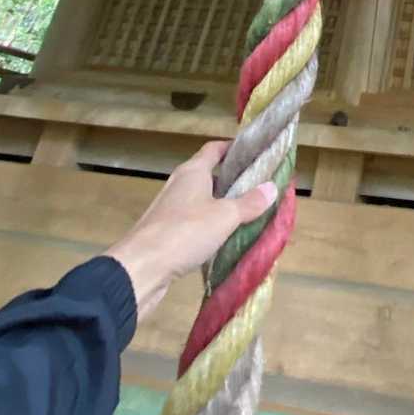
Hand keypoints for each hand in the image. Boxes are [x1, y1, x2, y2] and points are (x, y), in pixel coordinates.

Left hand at [106, 141, 276, 323]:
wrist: (141, 267)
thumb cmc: (184, 232)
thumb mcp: (224, 217)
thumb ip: (249, 203)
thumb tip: (272, 187)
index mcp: (192, 172)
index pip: (214, 149)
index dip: (233, 147)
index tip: (255, 152)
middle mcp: (179, 185)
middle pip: (207, 173)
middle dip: (231, 178)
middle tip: (257, 186)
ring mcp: (169, 209)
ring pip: (200, 199)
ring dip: (220, 203)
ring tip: (245, 212)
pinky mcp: (164, 231)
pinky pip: (192, 220)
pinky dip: (207, 223)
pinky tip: (222, 237)